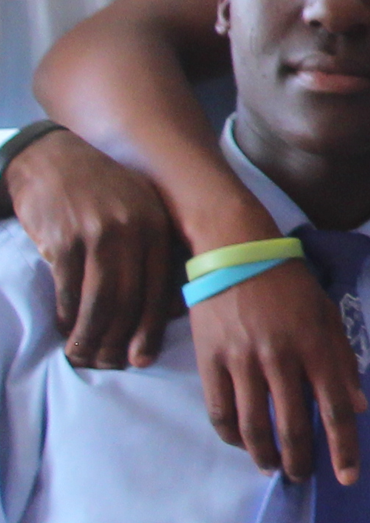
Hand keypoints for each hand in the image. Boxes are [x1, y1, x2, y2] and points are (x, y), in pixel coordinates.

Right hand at [7, 129, 181, 368]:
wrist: (53, 158)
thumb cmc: (100, 191)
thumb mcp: (137, 211)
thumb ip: (150, 252)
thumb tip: (164, 312)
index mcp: (157, 227)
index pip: (160, 288)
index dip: (150, 329)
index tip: (142, 358)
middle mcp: (133, 230)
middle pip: (130, 300)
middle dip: (119, 340)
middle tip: (109, 364)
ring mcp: (97, 234)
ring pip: (99, 301)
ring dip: (90, 336)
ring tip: (83, 355)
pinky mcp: (63, 240)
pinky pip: (68, 290)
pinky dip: (66, 315)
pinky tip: (64, 328)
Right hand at [189, 266, 366, 482]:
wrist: (237, 253)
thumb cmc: (291, 285)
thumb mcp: (328, 315)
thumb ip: (343, 361)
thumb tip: (358, 406)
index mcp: (317, 346)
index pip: (335, 408)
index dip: (342, 448)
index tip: (346, 477)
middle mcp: (281, 357)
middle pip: (293, 426)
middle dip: (300, 461)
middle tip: (303, 477)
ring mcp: (242, 360)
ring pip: (253, 427)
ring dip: (265, 456)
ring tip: (273, 468)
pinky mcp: (210, 360)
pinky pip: (220, 411)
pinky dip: (232, 436)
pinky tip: (242, 444)